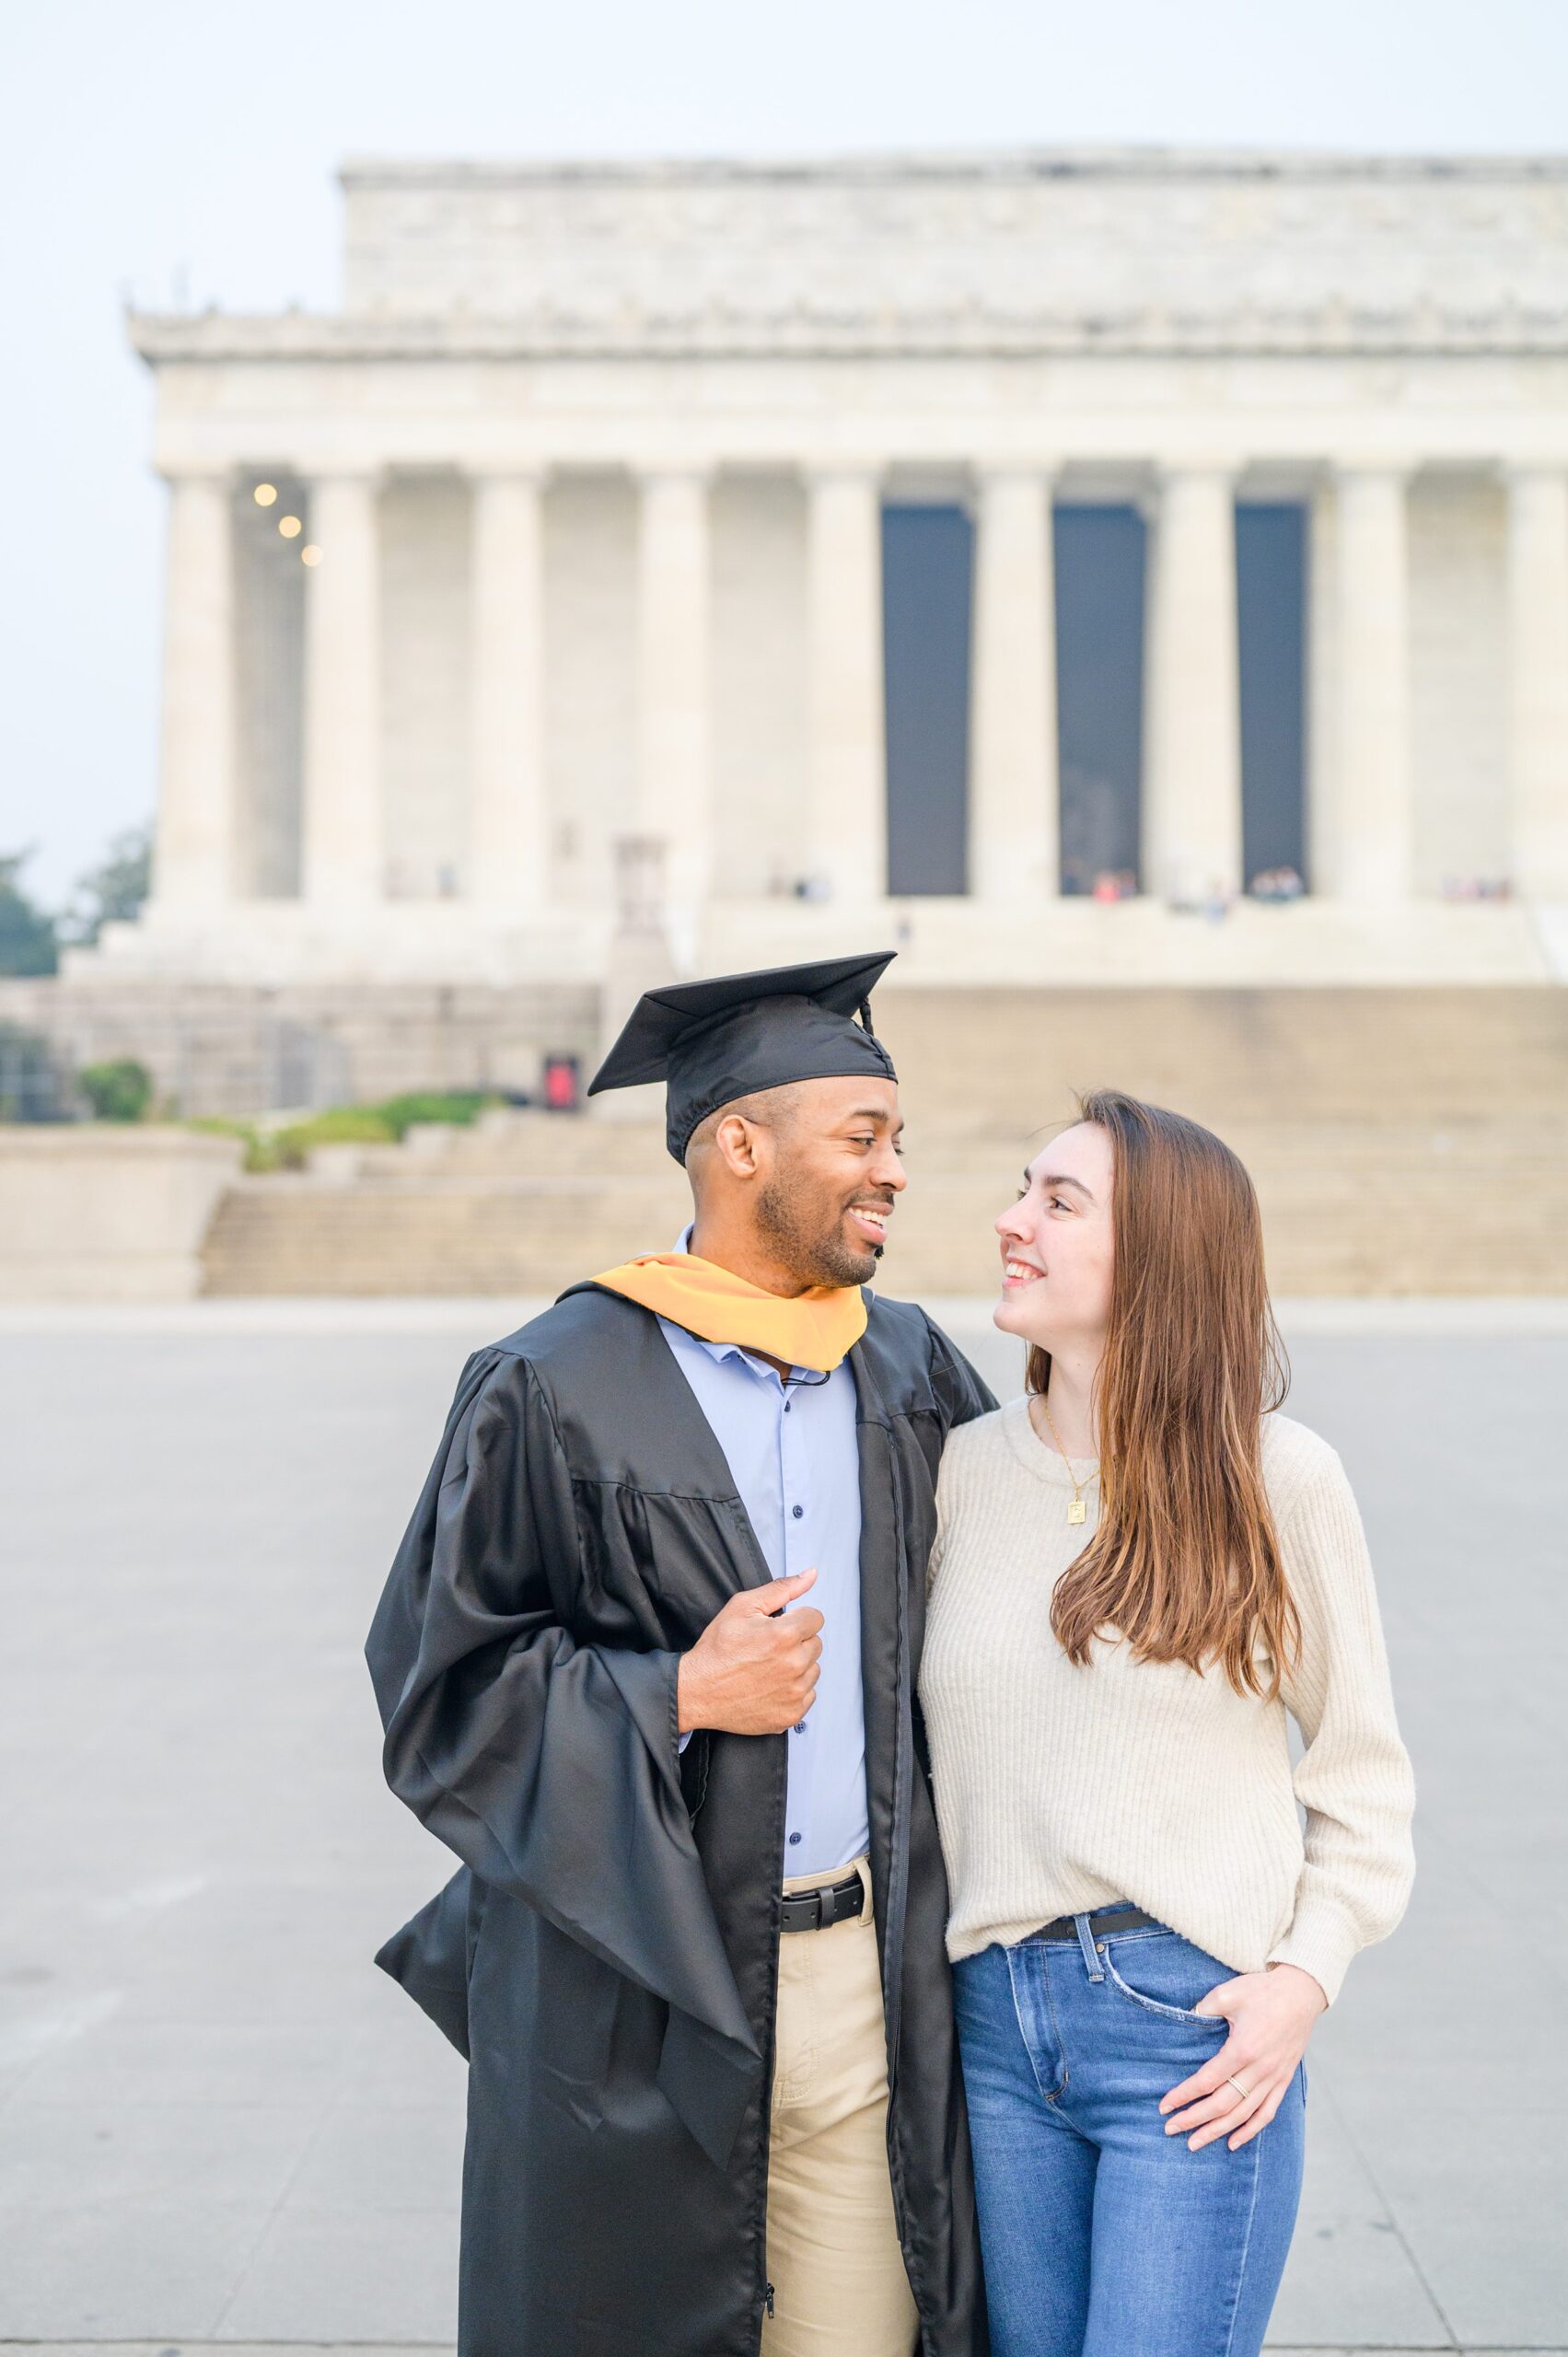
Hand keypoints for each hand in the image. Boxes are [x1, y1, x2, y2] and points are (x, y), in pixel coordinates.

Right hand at [676, 1570, 822, 1736]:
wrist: (697, 1691)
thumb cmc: (717, 1649)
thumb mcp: (742, 1607)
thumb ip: (782, 1589)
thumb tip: (811, 1575)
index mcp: (785, 1635)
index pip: (815, 1618)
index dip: (795, 1619)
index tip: (777, 1628)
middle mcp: (794, 1665)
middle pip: (816, 1644)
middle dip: (797, 1642)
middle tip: (768, 1648)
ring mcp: (794, 1693)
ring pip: (813, 1670)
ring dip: (797, 1666)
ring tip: (768, 1668)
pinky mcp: (791, 1714)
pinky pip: (808, 1695)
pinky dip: (793, 1690)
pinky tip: (770, 1686)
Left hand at [1158, 1963, 1326, 2151]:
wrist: (1301, 1991)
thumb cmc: (1262, 1990)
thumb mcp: (1228, 1993)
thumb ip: (1203, 2009)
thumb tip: (1183, 2021)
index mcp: (1242, 2048)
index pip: (1207, 2081)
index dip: (1184, 2096)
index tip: (1164, 2106)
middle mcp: (1259, 2069)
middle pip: (1222, 2104)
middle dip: (1194, 2119)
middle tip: (1171, 2129)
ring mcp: (1273, 2078)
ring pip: (1243, 2114)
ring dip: (1217, 2131)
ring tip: (1194, 2143)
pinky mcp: (1283, 2080)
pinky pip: (1267, 2112)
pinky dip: (1250, 2130)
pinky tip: (1233, 2143)